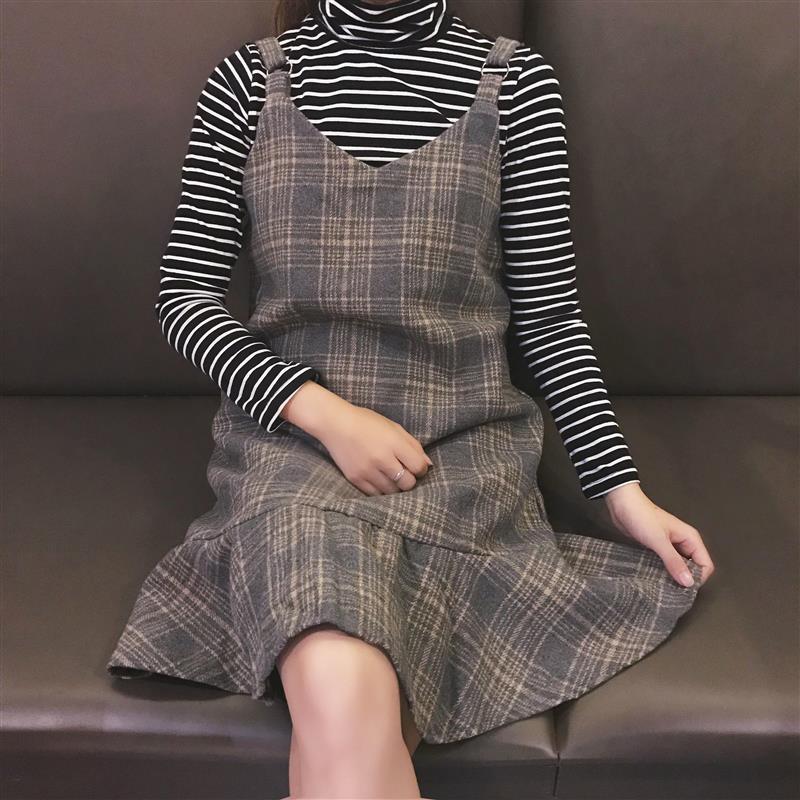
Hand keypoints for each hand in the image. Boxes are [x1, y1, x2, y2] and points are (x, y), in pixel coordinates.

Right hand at [319, 404, 433, 494]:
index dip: (421, 469)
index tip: (415, 466)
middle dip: (410, 480)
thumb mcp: (394, 427)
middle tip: (404, 473)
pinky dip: (381, 489)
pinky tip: (379, 479)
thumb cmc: (367, 422)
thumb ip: (413, 445)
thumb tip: (428, 464)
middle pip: (407, 483)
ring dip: (395, 486)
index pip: (418, 467)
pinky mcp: (356, 479)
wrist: (335, 424)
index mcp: (394, 443)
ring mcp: (368, 471)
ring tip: (391, 476)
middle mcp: (382, 459)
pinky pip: (376, 494)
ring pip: (392, 491)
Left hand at [603, 483, 714, 587]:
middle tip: (671, 589)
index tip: (683, 588)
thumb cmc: (641, 516)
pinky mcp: (658, 547)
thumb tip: (688, 582)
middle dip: (685, 578)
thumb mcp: (658, 541)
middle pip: (693, 567)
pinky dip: (663, 570)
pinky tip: (654, 576)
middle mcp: (684, 542)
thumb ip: (674, 562)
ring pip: (679, 566)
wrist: (622, 504)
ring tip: (662, 584)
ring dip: (673, 575)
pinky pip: (666, 563)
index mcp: (690, 538)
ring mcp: (670, 545)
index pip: (705, 565)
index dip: (697, 578)